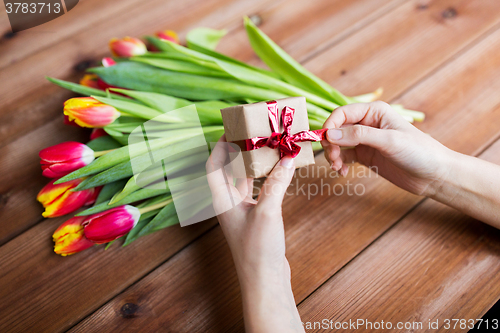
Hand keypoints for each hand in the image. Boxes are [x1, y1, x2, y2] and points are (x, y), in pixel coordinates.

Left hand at [206, 136, 303, 332]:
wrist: (265, 281)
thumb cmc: (258, 250)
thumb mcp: (268, 212)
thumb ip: (277, 183)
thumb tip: (288, 158)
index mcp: (222, 201)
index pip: (213, 167)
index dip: (218, 147)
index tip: (230, 130)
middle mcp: (229, 204)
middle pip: (229, 171)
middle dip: (240, 152)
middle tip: (254, 136)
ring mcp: (242, 212)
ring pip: (245, 181)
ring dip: (255, 165)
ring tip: (269, 149)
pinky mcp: (255, 219)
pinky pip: (258, 191)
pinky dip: (267, 179)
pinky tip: (279, 172)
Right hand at [321, 101, 451, 196]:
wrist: (435, 175)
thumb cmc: (419, 152)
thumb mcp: (389, 141)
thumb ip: (358, 136)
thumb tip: (329, 134)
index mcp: (374, 112)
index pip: (342, 113)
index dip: (330, 126)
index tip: (324, 142)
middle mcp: (368, 123)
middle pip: (337, 129)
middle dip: (330, 143)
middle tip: (332, 158)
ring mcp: (366, 141)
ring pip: (338, 144)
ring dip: (333, 155)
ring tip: (337, 167)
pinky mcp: (367, 156)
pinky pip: (345, 156)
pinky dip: (339, 163)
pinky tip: (342, 172)